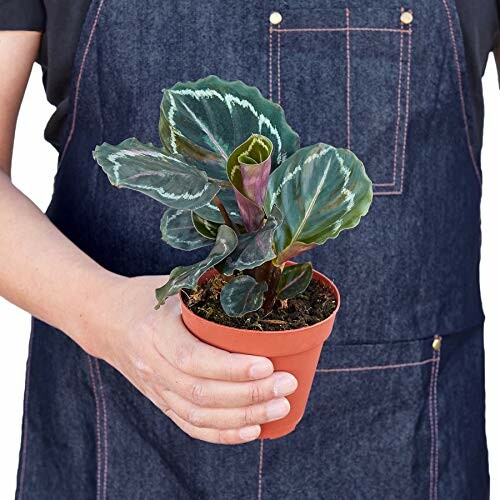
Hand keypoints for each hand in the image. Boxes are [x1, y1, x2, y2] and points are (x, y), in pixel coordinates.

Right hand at [83, 275, 297, 443]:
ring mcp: (155, 388)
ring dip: (243, 417)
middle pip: (201, 393)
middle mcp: (152, 365)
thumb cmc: (146, 297)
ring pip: (198, 415)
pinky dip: (222, 433)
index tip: (268, 364)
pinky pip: (190, 425)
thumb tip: (260, 284)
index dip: (231, 368)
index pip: (193, 359)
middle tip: (286, 385)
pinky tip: (252, 430)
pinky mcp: (160, 401)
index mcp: (155, 331)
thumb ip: (208, 288)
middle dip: (250, 394)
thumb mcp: (172, 285)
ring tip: (280, 407)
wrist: (105, 320)